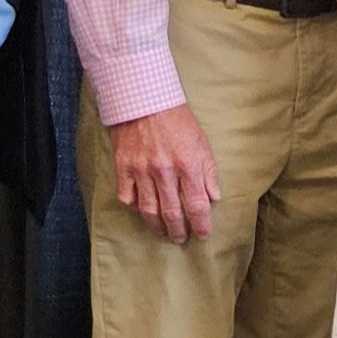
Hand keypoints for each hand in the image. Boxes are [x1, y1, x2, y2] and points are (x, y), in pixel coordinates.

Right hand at [111, 103, 220, 243]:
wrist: (145, 99)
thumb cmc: (177, 120)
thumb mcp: (201, 142)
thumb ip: (208, 171)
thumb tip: (213, 198)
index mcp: (188, 164)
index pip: (197, 204)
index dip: (201, 223)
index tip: (203, 234)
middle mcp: (164, 171)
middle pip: (172, 213)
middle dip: (179, 231)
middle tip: (181, 238)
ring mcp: (141, 170)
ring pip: (149, 210)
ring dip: (158, 226)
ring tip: (163, 232)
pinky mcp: (123, 167)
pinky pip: (127, 197)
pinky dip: (135, 207)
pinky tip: (142, 211)